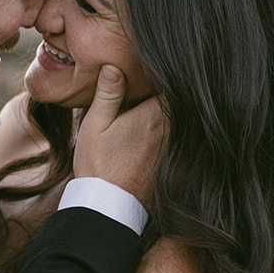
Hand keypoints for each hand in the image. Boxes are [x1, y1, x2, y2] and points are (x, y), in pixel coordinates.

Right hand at [72, 65, 167, 206]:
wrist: (109, 206)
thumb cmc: (98, 164)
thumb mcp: (95, 124)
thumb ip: (108, 94)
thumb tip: (114, 66)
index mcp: (155, 115)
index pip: (172, 83)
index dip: (163, 72)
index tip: (153, 66)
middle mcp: (171, 129)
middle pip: (177, 100)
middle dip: (166, 91)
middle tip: (154, 79)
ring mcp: (174, 146)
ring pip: (178, 119)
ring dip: (166, 111)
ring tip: (147, 104)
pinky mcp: (174, 161)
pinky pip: (176, 137)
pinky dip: (169, 130)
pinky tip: (147, 133)